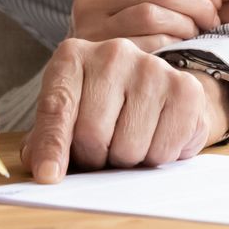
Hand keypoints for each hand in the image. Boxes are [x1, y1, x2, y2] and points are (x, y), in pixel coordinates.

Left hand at [21, 38, 228, 182]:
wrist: (157, 89)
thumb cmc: (103, 107)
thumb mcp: (68, 115)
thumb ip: (48, 138)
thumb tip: (43, 169)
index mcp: (73, 57)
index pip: (57, 108)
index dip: (52, 146)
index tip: (49, 175)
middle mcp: (112, 53)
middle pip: (92, 135)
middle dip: (95, 158)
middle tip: (102, 150)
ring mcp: (151, 67)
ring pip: (129, 148)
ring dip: (127, 160)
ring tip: (129, 139)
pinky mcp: (185, 88)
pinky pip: (163, 150)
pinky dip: (157, 156)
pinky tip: (155, 136)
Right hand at [71, 0, 220, 49]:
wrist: (97, 74)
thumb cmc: (126, 29)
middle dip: (198, 2)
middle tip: (213, 17)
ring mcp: (91, 28)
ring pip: (153, 14)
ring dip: (187, 23)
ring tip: (198, 32)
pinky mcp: (102, 57)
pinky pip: (147, 44)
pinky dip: (173, 44)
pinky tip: (183, 47)